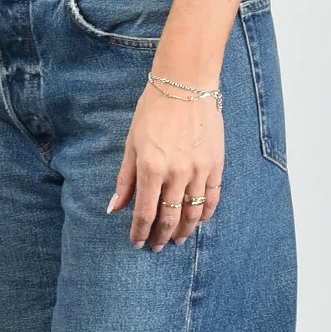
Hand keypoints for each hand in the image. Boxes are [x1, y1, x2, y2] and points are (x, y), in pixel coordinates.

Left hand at [107, 82, 223, 249]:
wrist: (185, 85)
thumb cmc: (153, 111)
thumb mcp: (131, 144)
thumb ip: (125, 179)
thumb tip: (114, 208)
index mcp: (151, 168)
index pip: (144, 213)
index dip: (139, 232)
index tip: (137, 242)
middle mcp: (176, 173)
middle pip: (169, 218)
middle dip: (161, 237)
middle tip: (156, 246)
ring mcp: (199, 170)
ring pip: (192, 213)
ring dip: (184, 231)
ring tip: (178, 240)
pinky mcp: (216, 165)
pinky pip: (212, 198)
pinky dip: (205, 214)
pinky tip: (198, 221)